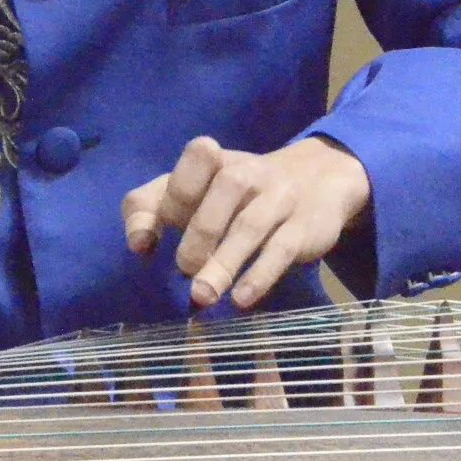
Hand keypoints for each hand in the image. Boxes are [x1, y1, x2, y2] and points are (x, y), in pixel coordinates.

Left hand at [123, 135, 371, 310]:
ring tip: (202, 296)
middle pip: (223, 190)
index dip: (159, 206)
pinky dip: (260, 275)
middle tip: (182, 270)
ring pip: (250, 225)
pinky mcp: (303, 227)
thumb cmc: (241, 191)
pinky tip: (241, 299)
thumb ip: (158, 206)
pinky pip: (282, 250)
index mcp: (213, 161)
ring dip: (224, 262)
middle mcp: (247, 172)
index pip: (184, 171)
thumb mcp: (200, 187)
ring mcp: (279, 197)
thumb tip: (139, 244)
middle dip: (198, 235)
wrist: (321, 178)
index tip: (142, 246)